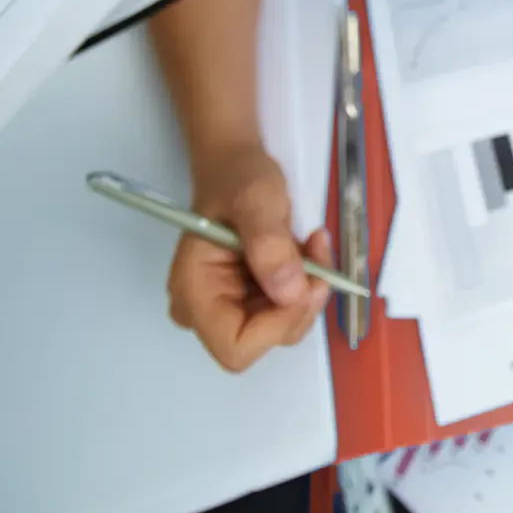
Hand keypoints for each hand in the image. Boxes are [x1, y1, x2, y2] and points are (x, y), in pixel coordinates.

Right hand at [168, 145, 331, 371]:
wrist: (235, 164)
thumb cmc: (237, 177)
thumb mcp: (257, 200)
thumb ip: (269, 245)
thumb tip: (290, 293)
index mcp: (194, 293)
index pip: (236, 348)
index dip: (278, 326)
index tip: (306, 282)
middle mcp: (205, 311)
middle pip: (263, 341)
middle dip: (300, 303)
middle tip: (318, 253)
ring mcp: (227, 307)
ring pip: (282, 327)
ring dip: (308, 289)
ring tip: (313, 244)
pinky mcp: (249, 300)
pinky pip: (287, 309)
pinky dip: (306, 284)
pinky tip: (308, 250)